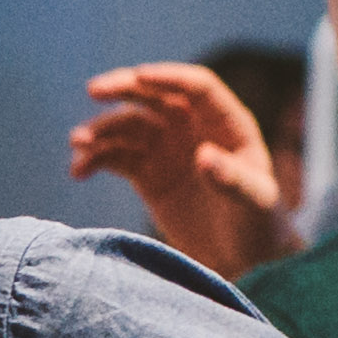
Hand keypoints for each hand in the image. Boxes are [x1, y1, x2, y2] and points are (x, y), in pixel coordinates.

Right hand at [68, 63, 293, 278]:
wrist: (243, 260)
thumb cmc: (259, 227)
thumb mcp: (254, 203)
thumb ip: (232, 179)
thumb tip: (203, 156)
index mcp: (227, 124)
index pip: (196, 88)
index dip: (168, 78)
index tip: (138, 77)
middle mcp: (194, 128)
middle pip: (155, 96)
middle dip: (123, 89)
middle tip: (94, 90)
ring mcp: (167, 149)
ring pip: (128, 126)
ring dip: (101, 130)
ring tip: (78, 144)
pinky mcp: (147, 174)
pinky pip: (115, 157)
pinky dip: (95, 160)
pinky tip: (79, 171)